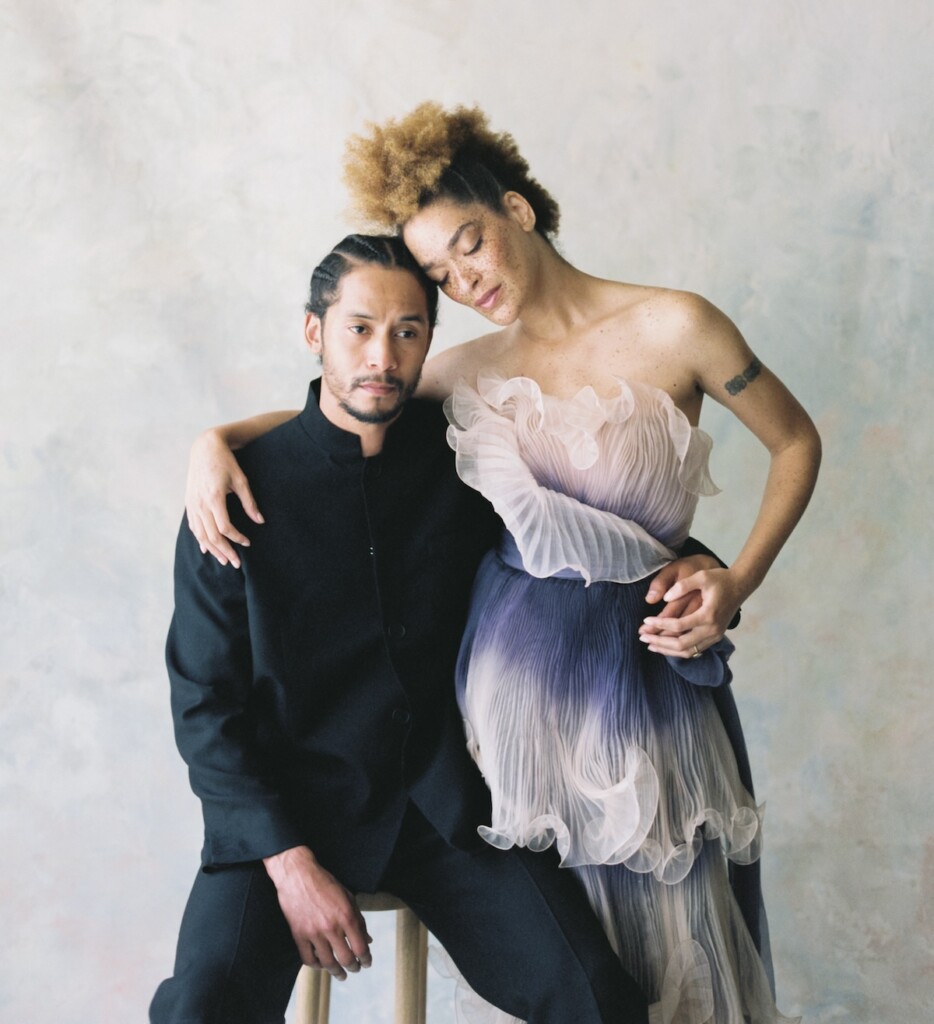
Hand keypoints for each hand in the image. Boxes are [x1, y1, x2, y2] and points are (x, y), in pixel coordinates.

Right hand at [185, 429, 263, 567]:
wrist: (204, 448)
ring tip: (224, 560)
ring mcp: (192, 504)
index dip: (236, 538)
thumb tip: (260, 521)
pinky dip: (200, 539)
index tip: (247, 543)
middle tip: (236, 563)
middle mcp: (200, 503)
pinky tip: (206, 549)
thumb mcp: (241, 480)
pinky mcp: (189, 503)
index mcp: (214, 497)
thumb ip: (250, 503)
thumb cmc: (226, 463)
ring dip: (213, 549)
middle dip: (225, 551)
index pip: (224, 527)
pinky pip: (193, 526)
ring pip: (200, 534)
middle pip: (211, 536)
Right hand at [263, 846, 372, 979]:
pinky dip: (316, 965)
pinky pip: (308, 959)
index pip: (361, 947)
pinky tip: (321, 964)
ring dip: (336, 972)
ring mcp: (313, 932)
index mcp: (346, 916)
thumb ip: (359, 919)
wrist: (298, 875)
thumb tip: (368, 940)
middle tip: (355, 969)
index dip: (366, 959)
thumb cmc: (325, 883)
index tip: (367, 962)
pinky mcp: (298, 935)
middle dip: (354, 967)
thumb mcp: (348, 897)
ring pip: (327, 963)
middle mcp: (331, 927)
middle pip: (346, 959)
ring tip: (340, 974)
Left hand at [640, 562, 744, 658]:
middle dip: (659, 642)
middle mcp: (712, 629)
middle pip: (681, 644)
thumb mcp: (702, 576)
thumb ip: (683, 586)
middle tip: (642, 637)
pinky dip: (679, 651)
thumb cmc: (720, 579)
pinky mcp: (715, 637)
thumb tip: (664, 598)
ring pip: (688, 651)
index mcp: (708, 615)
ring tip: (650, 645)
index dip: (660, 623)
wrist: (740, 586)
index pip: (679, 625)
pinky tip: (666, 647)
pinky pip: (695, 650)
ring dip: (667, 650)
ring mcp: (715, 636)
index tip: (646, 619)